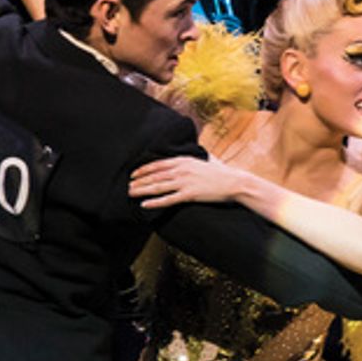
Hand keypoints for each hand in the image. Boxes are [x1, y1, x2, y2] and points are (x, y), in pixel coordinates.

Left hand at [130, 154, 244, 208]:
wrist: (234, 182)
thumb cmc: (222, 173)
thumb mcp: (205, 160)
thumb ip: (194, 159)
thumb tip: (190, 155)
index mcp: (184, 160)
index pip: (158, 164)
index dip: (143, 169)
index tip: (133, 174)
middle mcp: (181, 170)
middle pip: (154, 175)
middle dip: (139, 181)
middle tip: (127, 186)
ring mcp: (185, 182)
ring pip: (158, 186)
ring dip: (142, 190)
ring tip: (131, 194)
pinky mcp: (189, 194)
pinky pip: (168, 199)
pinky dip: (155, 202)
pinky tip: (145, 205)